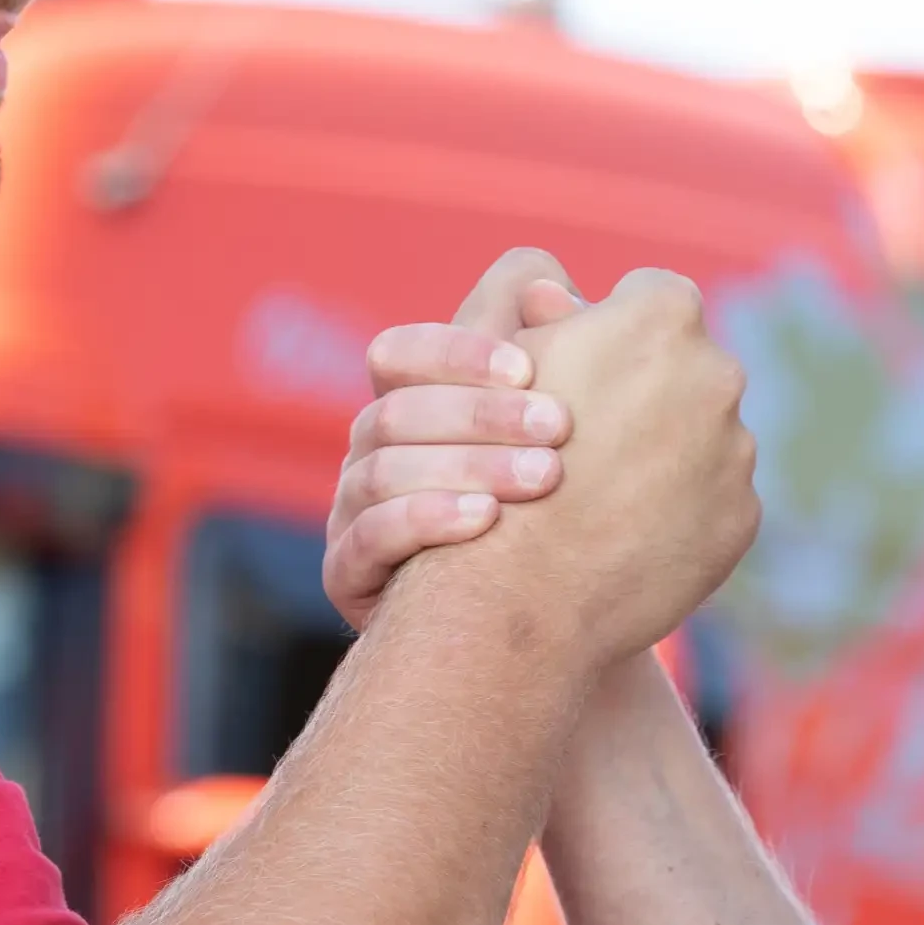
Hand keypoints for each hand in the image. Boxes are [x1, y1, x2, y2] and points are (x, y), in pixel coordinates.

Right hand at [322, 248, 589, 627]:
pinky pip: (361, 541)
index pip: (402, 354)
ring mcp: (352, 514)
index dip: (457, 351)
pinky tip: (485, 521)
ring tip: (544, 480)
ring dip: (464, 466)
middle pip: (396, 411)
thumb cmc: (563, 516)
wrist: (548, 634)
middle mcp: (372, 454)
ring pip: (379, 470)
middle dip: (480, 414)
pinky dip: (422, 522)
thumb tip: (554, 290)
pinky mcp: (348, 577)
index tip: (530, 365)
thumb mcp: (575, 435)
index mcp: (413, 407)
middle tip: (561, 428)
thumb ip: (566, 357)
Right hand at [449, 265, 758, 668]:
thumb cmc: (492, 460)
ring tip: (603, 492)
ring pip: (705, 435)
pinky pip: (714, 498)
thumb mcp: (501, 365)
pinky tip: (625, 532)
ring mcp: (736, 449)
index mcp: (660, 316)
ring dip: (664, 454)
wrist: (521, 588)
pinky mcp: (742, 516)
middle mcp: (716, 373)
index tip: (581, 365)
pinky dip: (678, 511)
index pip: (650, 295)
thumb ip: (547, 316)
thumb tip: (560, 289)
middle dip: (647, 391)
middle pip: (688, 366)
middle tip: (591, 433)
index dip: (609, 328)